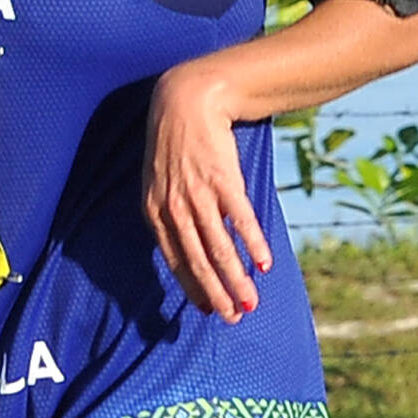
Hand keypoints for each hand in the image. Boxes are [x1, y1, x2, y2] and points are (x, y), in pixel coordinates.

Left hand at [143, 61, 269, 320]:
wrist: (187, 99)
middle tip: (233, 317)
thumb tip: (185, 243)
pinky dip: (252, 244)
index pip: (175, 260)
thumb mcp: (159, 181)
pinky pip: (239, 219)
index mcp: (154, 211)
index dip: (191, 287)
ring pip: (218, 248)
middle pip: (198, 261)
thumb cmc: (175, 143)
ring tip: (250, 303)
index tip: (206, 309)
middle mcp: (173, 208)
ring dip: (236, 279)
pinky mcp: (223, 179)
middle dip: (216, 294)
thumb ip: (168, 213)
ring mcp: (198, 195)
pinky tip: (263, 264)